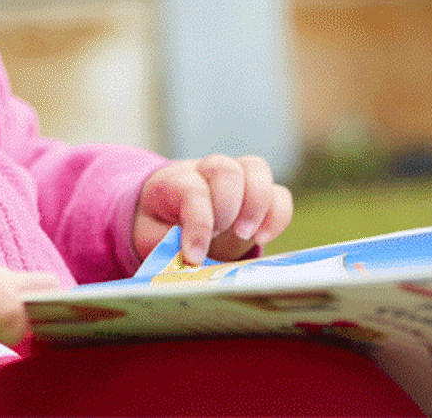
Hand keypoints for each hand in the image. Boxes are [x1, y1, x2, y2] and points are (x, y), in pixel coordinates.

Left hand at [130, 154, 292, 266]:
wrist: (166, 219)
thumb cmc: (158, 229)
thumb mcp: (152, 238)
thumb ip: (167, 247)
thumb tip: (188, 264)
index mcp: (174, 180)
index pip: (192, 189)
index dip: (198, 224)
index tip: (194, 257)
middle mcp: (206, 171)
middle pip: (225, 167)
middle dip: (227, 205)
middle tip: (220, 235)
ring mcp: (235, 179)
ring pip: (256, 169)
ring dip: (257, 204)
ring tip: (248, 236)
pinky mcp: (257, 197)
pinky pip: (279, 194)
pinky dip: (277, 216)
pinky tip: (262, 238)